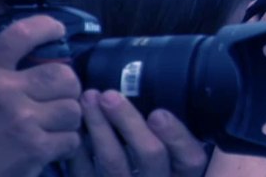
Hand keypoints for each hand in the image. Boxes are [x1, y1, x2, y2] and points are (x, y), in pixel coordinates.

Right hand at [0, 17, 82, 176]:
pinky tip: (50, 144)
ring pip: (72, 109)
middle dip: (67, 86)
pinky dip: (65, 143)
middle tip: (57, 94)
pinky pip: (71, 138)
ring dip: (66, 117)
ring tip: (52, 122)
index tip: (58, 31)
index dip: (47, 27)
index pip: (22, 34)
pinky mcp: (34, 150)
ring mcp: (21, 122)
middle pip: (64, 75)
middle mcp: (3, 92)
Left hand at [69, 91, 206, 176]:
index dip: (175, 136)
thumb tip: (170, 97)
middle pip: (150, 155)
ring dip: (99, 126)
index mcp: (184, 172)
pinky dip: (79, 149)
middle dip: (129, 122)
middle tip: (109, 95)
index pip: (189, 157)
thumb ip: (179, 134)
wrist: (135, 176)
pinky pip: (86, 172)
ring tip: (89, 98)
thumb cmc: (160, 163)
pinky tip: (76, 126)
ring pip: (114, 161)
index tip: (158, 113)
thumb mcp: (179, 152)